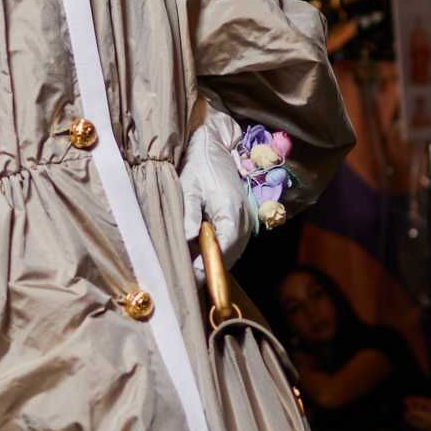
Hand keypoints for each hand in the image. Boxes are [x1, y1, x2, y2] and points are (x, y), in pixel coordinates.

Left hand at [180, 122, 252, 279]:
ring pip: (231, 255)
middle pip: (229, 256)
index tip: (189, 277)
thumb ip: (189, 214)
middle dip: (208, 269)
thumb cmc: (200, 168)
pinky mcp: (244, 224)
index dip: (208, 265)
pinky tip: (201, 254)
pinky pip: (233, 247)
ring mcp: (247, 223)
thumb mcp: (189, 189)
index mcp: (231, 210)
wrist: (216, 151)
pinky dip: (219, 254)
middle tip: (184, 279)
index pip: (223, 247)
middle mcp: (244, 220)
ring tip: (189, 268)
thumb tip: (186, 240)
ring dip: (213, 263)